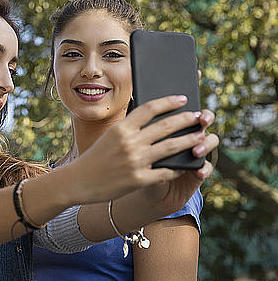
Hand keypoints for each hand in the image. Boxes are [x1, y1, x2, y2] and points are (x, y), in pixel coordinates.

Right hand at [69, 95, 211, 203]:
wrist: (78, 181)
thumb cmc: (96, 157)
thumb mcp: (110, 137)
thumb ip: (130, 129)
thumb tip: (155, 120)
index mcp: (121, 128)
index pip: (149, 108)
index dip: (169, 102)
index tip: (183, 99)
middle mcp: (129, 143)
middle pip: (165, 126)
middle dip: (187, 120)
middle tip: (200, 116)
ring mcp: (135, 162)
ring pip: (170, 147)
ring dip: (190, 140)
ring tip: (201, 136)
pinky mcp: (139, 180)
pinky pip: (166, 171)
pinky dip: (179, 167)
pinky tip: (188, 164)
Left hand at [138, 110, 217, 216]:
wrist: (141, 192)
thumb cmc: (134, 163)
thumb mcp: (134, 146)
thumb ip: (140, 130)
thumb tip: (140, 111)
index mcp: (171, 126)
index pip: (181, 109)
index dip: (186, 104)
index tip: (185, 100)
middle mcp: (186, 137)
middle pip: (201, 122)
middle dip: (203, 119)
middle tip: (201, 120)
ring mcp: (194, 155)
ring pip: (210, 142)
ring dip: (205, 145)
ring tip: (196, 150)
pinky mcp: (196, 173)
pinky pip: (206, 168)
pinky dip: (204, 169)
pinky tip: (198, 171)